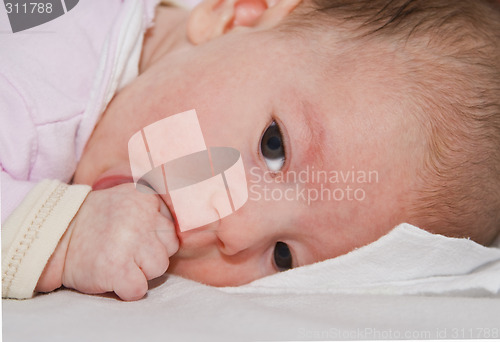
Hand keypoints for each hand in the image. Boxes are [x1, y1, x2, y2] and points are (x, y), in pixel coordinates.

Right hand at [36, 183, 177, 300]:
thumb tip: (188, 214)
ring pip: (159, 268)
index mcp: (145, 197)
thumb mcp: (128, 199)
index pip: (171, 226)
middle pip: (169, 248)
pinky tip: (113, 275)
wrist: (56, 237)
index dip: (154, 236)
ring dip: (140, 271)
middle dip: (150, 254)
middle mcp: (140, 217)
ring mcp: (129, 242)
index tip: (133, 234)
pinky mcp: (116, 268)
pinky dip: (128, 289)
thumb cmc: (97, 221)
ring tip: (118, 260)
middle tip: (125, 249)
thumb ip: (155, 206)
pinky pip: (140, 288)